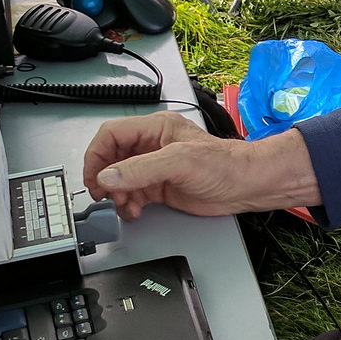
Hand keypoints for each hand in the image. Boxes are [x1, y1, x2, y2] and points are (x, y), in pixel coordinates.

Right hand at [82, 112, 322, 218]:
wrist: (247, 186)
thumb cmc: (224, 165)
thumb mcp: (179, 162)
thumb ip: (141, 169)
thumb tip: (109, 176)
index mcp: (155, 129)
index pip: (112, 135)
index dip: (97, 155)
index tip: (94, 177)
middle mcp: (152, 146)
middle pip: (112, 158)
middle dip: (105, 178)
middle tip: (104, 194)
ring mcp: (155, 168)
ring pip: (120, 179)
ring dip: (116, 193)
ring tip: (124, 204)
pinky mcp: (160, 187)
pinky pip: (132, 194)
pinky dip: (127, 203)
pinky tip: (134, 210)